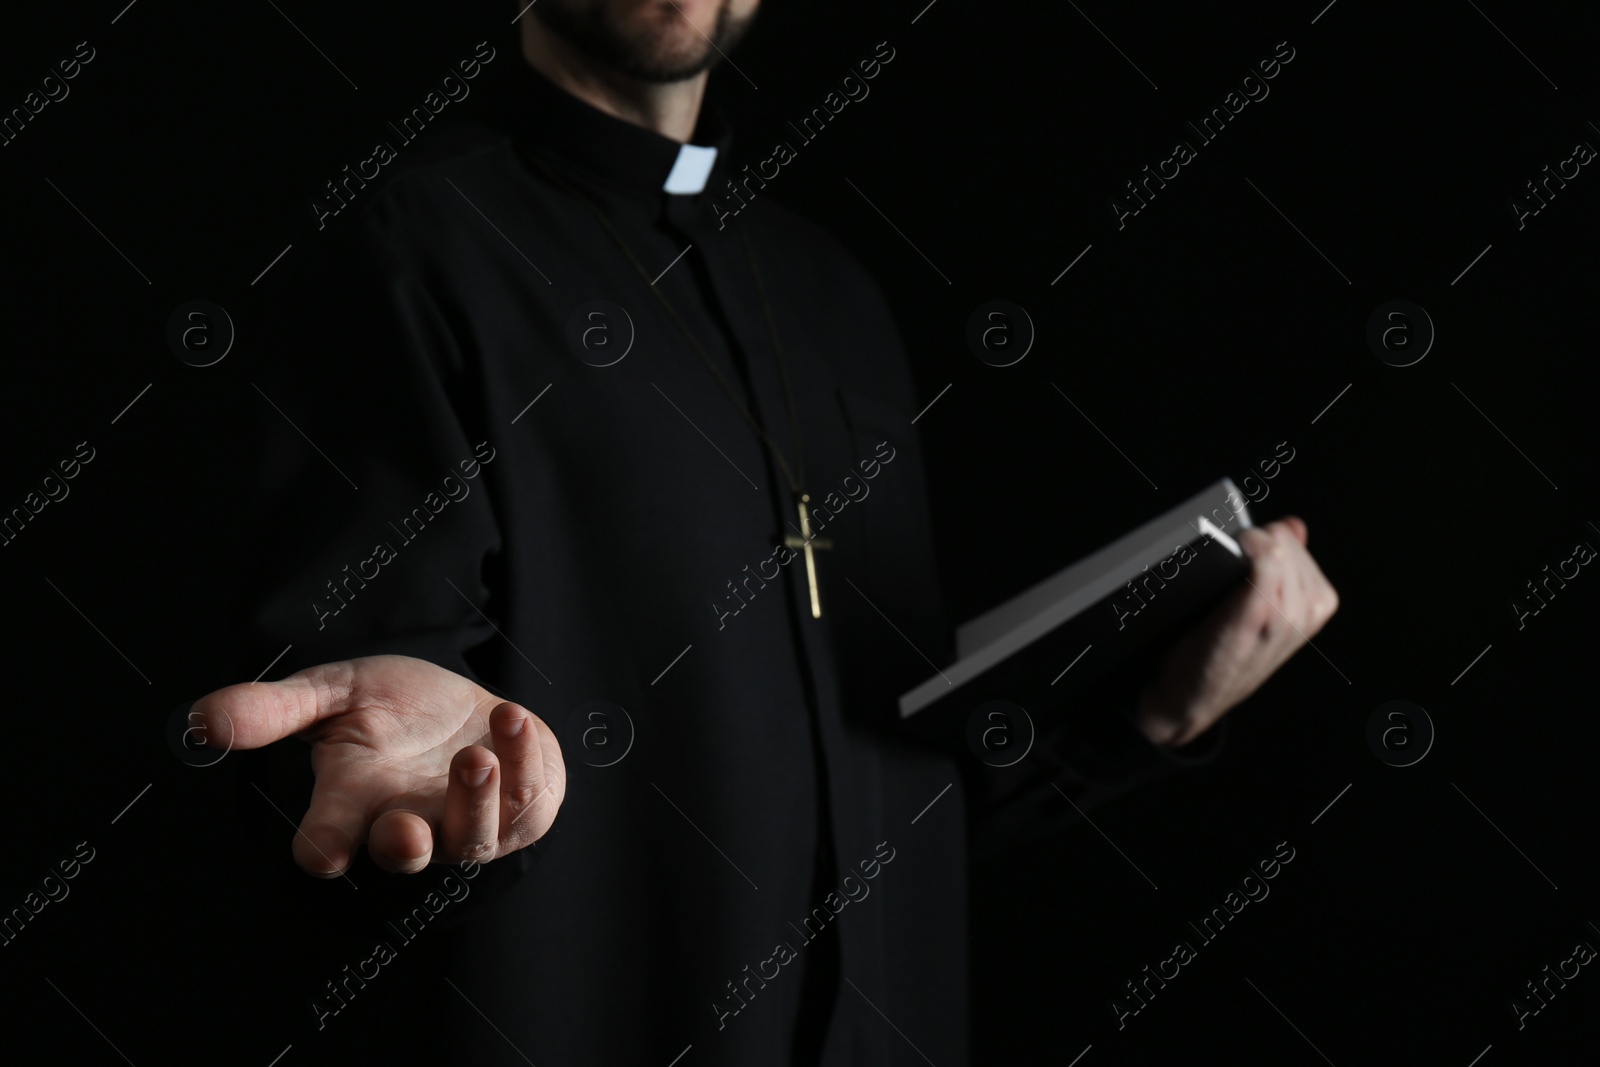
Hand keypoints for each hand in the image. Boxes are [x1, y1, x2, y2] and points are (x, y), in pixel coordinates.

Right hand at [190, 655, 564, 876]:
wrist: (467, 709)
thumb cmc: (394, 707)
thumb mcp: (334, 692)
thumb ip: (274, 708)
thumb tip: (200, 721)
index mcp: (353, 802)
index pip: (326, 841)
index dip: (323, 847)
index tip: (321, 851)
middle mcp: (409, 821)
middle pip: (404, 853)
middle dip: (405, 846)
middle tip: (404, 830)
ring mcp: (465, 822)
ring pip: (473, 835)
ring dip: (474, 799)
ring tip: (472, 757)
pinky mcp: (518, 810)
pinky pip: (526, 797)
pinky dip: (523, 760)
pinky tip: (513, 719)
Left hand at [1135, 517, 1338, 747]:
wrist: (1191, 698)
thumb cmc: (1221, 652)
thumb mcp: (1262, 611)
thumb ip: (1284, 567)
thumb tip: (1294, 525)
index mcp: (1318, 602)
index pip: (1290, 537)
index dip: (1256, 541)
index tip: (1236, 560)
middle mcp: (1310, 607)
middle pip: (1279, 537)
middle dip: (1249, 546)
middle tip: (1226, 575)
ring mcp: (1287, 612)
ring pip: (1269, 544)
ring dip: (1239, 551)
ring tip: (1221, 582)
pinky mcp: (1257, 613)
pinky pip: (1263, 559)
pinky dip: (1242, 551)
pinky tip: (1225, 566)